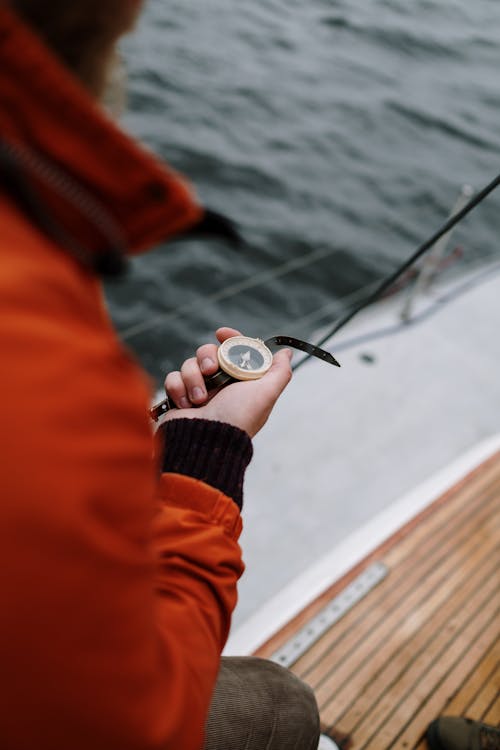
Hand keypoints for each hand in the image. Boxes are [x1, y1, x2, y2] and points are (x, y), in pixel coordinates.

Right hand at [162, 327, 292, 437]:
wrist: (206, 442)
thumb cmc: (238, 419)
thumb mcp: (266, 394)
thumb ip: (279, 372)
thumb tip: (286, 353)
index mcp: (239, 381)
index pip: (233, 350)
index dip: (229, 338)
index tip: (221, 333)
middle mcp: (219, 385)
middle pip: (208, 352)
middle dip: (208, 357)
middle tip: (212, 370)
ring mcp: (197, 390)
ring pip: (189, 364)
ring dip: (193, 378)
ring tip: (200, 399)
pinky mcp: (179, 397)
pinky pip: (173, 377)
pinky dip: (178, 388)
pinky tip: (186, 404)